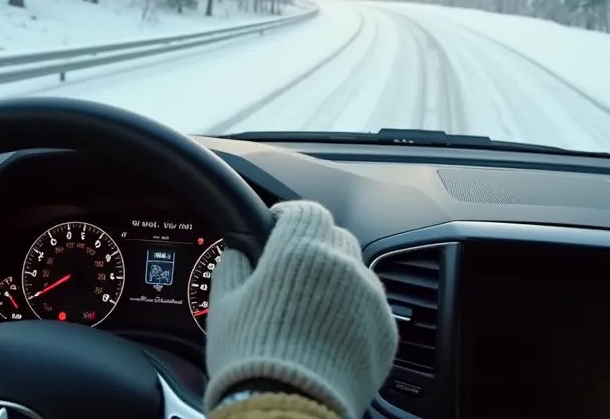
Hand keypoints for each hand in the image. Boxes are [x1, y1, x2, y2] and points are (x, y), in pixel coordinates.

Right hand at [205, 201, 397, 418]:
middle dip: (315, 248)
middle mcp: (343, 267)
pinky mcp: (385, 331)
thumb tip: (240, 249)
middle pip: (335, 237)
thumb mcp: (224, 303)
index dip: (289, 219)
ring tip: (310, 313)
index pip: (306, 211)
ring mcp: (370, 299)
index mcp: (300, 250)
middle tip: (291, 276)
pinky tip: (329, 337)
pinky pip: (370, 309)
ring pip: (356, 273)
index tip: (278, 231)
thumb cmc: (251, 359)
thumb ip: (235, 262)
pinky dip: (354, 315)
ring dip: (336, 281)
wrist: (288, 411)